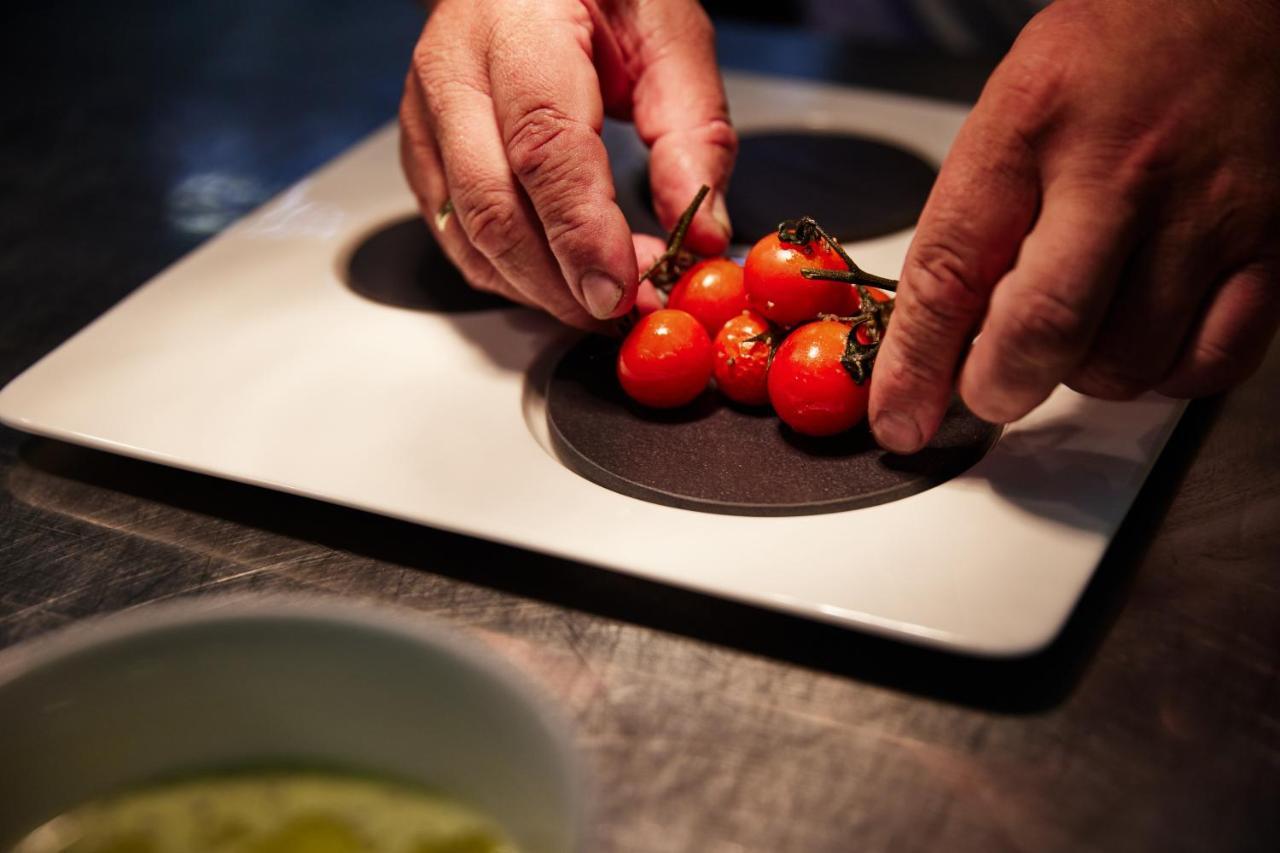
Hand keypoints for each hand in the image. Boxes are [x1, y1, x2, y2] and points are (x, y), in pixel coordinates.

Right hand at [399, 0, 735, 328]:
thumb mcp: (670, 31)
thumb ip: (693, 131)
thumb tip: (701, 235)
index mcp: (517, 26)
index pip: (543, 146)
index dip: (582, 233)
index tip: (622, 290)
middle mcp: (453, 70)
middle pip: (493, 207)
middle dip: (561, 281)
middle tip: (627, 310)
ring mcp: (425, 115)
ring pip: (468, 236)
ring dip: (539, 288)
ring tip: (606, 300)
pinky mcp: (422, 152)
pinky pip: (458, 238)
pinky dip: (512, 275)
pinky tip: (562, 281)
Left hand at [870, 0, 1279, 452]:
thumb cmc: (1114, 54)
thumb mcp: (1012, 110)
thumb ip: (975, 218)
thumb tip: (938, 334)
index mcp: (1031, 129)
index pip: (951, 272)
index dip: (916, 365)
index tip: (899, 417)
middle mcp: (1120, 172)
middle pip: (1042, 334)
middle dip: (997, 388)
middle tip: (988, 387)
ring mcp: (1204, 213)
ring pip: (1124, 364)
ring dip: (1082, 377)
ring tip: (1078, 330)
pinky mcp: (1273, 243)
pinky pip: (1210, 363)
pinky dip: (1166, 375)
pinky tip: (1148, 336)